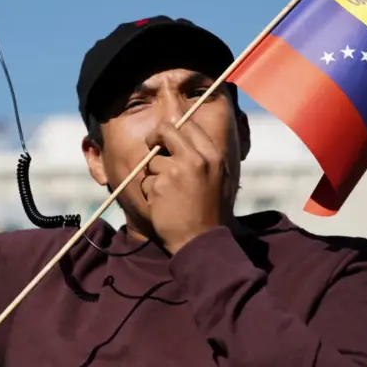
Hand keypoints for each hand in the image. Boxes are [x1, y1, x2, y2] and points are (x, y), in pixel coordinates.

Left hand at [141, 121, 228, 254]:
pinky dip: (149, 192)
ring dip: (154, 176)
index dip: (174, 128)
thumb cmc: (211, 212)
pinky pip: (146, 181)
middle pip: (166, 131)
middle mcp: (195, 160)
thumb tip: (185, 139)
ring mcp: (175, 172)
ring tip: (168, 194)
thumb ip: (204, 157)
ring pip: (152, 161)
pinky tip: (162, 205)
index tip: (167, 137)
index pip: (189, 125)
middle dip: (154, 137)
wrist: (201, 241)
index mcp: (213, 156)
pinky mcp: (159, 186)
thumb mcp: (220, 179)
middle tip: (151, 145)